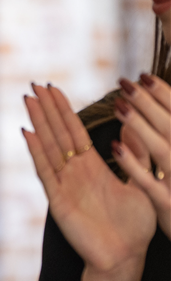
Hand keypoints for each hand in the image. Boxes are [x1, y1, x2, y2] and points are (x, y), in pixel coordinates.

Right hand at [22, 84, 155, 271]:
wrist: (125, 257)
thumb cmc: (135, 226)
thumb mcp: (142, 182)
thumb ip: (136, 155)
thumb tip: (134, 125)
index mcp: (93, 168)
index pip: (75, 132)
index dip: (64, 110)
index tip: (54, 89)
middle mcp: (75, 173)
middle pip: (58, 134)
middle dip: (47, 109)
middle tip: (35, 85)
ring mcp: (64, 185)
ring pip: (48, 147)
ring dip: (39, 122)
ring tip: (29, 100)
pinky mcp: (58, 200)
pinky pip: (45, 171)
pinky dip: (36, 151)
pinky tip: (27, 133)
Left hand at [114, 74, 170, 239]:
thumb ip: (170, 136)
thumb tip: (151, 113)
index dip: (165, 94)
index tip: (144, 76)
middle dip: (149, 103)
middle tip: (125, 83)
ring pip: (162, 149)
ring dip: (140, 126)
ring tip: (119, 106)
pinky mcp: (169, 204)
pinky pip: (149, 181)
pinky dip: (132, 163)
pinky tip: (115, 147)